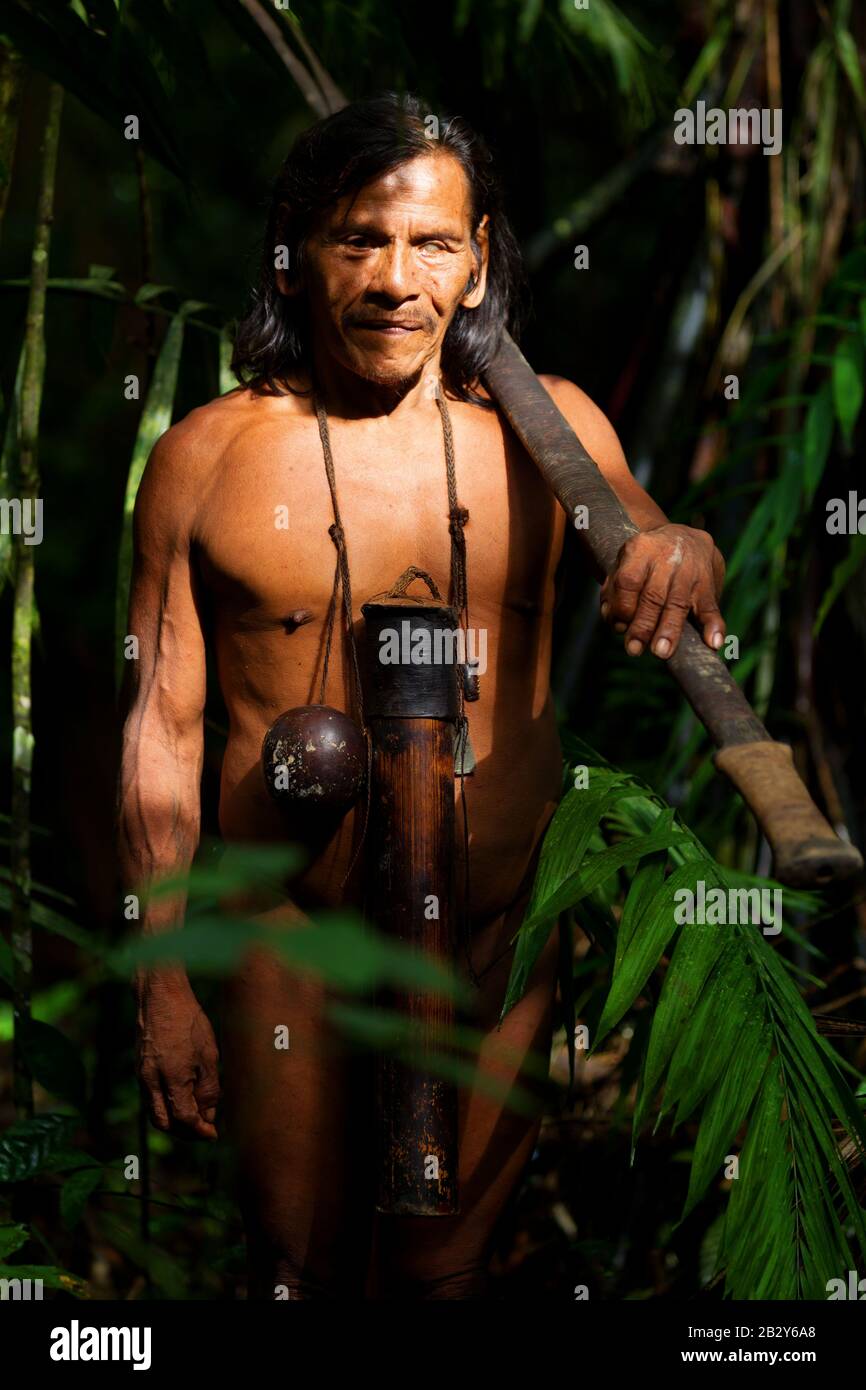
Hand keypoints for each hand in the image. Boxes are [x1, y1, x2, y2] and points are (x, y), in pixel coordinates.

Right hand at [136, 976, 219, 1139]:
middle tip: (203, 1129)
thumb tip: (209, 1115)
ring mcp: (141, 1075)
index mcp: (172, 1078)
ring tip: (195, 1116)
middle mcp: (151, 1081)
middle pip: (164, 1123)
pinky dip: (165, 1105)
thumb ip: (209, 1088)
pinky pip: (150, 1097)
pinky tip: (181, 1097)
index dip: (199, 1130)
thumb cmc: (189, 1021)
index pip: (184, 1118)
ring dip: (173, 1120)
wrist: (160, 996)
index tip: (213, 1134)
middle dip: (184, 1132)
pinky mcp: (138, 1068)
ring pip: (154, 1112)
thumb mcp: (209, 1054)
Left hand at [599, 523, 725, 659]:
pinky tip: (713, 642)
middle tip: (635, 650)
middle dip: (644, 625)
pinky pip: (711, 605)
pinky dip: (713, 625)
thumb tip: (617, 624)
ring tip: (662, 652)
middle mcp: (667, 557)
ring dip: (671, 630)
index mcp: (641, 549)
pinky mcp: (709, 582)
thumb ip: (613, 595)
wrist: (684, 536)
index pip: (629, 581)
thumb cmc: (645, 562)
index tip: (619, 627)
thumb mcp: (623, 566)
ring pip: (679, 603)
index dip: (623, 607)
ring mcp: (691, 569)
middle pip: (654, 595)